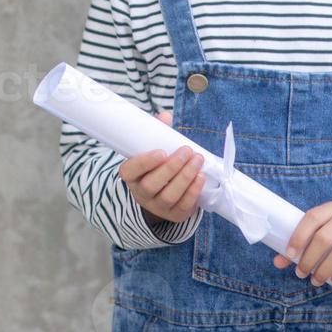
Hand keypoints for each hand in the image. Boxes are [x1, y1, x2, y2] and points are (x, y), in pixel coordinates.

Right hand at [118, 110, 205, 226]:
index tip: (162, 151)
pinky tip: (201, 176)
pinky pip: (184, 205)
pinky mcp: (174, 215)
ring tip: (198, 160)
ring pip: (169, 195)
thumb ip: (157, 133)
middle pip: (151, 185)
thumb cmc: (156, 166)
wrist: (161, 195)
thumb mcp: (153, 150)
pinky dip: (194, 190)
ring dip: (186, 177)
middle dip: (172, 167)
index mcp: (131, 176)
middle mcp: (141, 194)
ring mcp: (157, 207)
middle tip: (186, 151)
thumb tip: (166, 116)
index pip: (130, 171)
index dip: (144, 162)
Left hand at [273, 201, 331, 286]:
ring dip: (324, 270)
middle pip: (324, 238)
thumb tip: (277, 263)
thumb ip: (304, 242)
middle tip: (300, 273)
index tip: (289, 254)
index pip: (312, 218)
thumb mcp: (327, 227)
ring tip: (315, 281)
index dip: (299, 236)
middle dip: (309, 259)